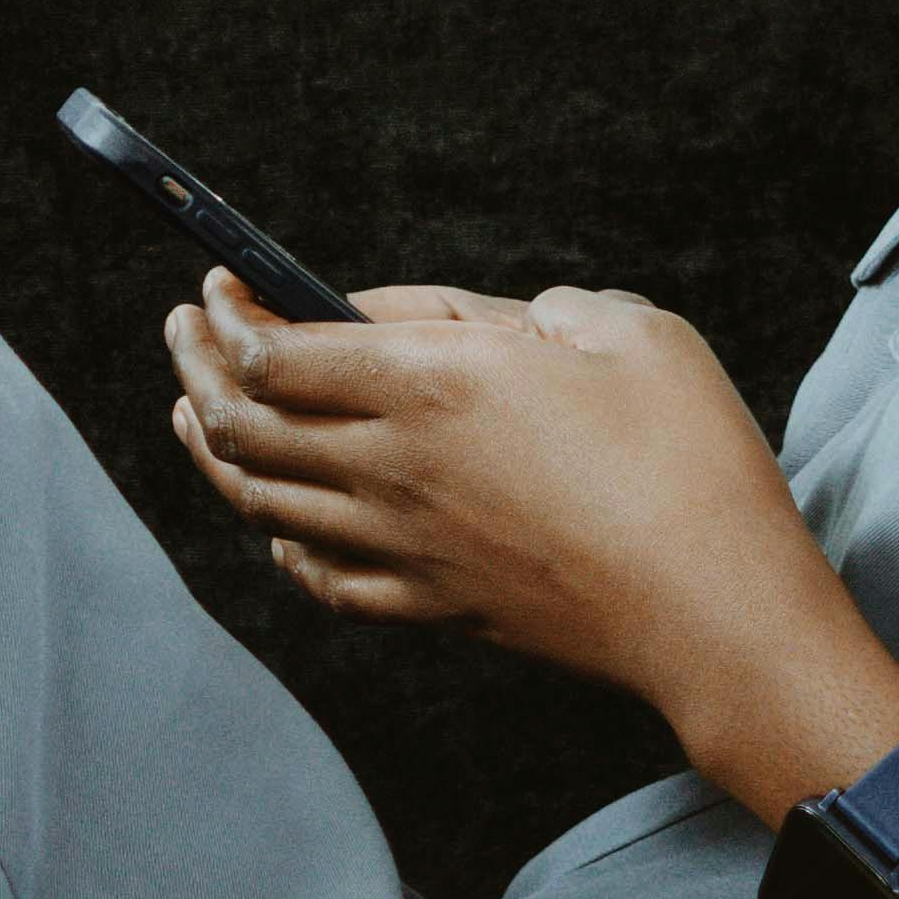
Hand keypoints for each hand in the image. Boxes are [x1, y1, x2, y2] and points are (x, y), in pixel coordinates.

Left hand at [157, 268, 839, 720]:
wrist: (713, 612)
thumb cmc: (687, 459)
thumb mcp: (620, 330)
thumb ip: (518, 312)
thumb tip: (448, 324)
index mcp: (432, 384)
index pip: (274, 350)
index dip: (227, 314)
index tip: (219, 285)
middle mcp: (393, 468)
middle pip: (243, 423)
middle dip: (195, 367)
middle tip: (184, 333)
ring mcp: (404, 547)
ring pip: (262, 500)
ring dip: (212, 449)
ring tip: (194, 413)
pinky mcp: (433, 607)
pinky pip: (323, 578)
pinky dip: (282, 544)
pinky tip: (280, 526)